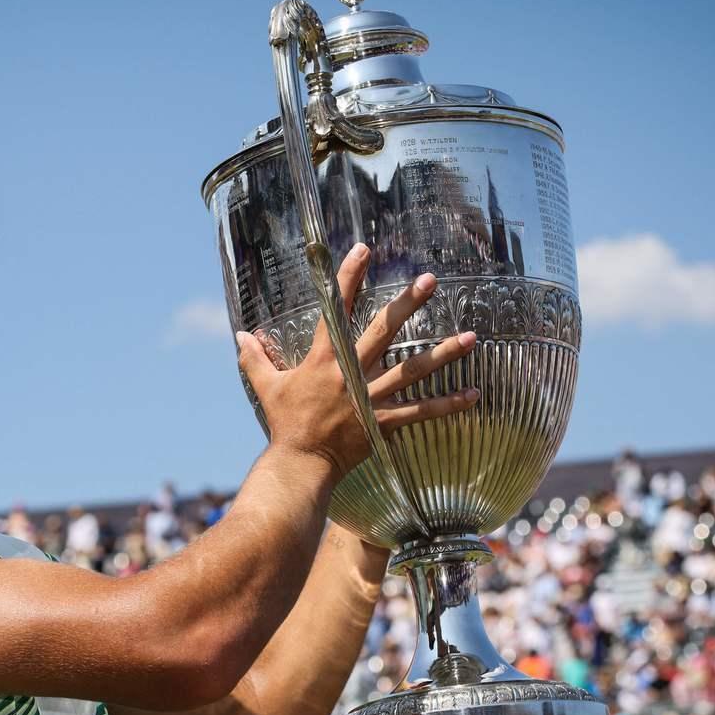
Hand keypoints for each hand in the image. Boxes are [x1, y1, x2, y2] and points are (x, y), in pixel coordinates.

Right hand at [236, 243, 477, 478]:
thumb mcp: (267, 387)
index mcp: (323, 360)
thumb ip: (255, 359)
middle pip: (383, 331)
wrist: (300, 463)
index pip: (336, 310)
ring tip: (471, 337)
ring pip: (412, 371)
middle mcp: (350, 373)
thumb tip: (239, 335)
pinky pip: (421, 412)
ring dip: (443, 354)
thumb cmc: (284, 423)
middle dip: (406, 304)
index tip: (362, 251)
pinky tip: (475, 393)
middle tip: (430, 281)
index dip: (348, 278)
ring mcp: (370, 398)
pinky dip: (448, 404)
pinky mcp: (384, 422)